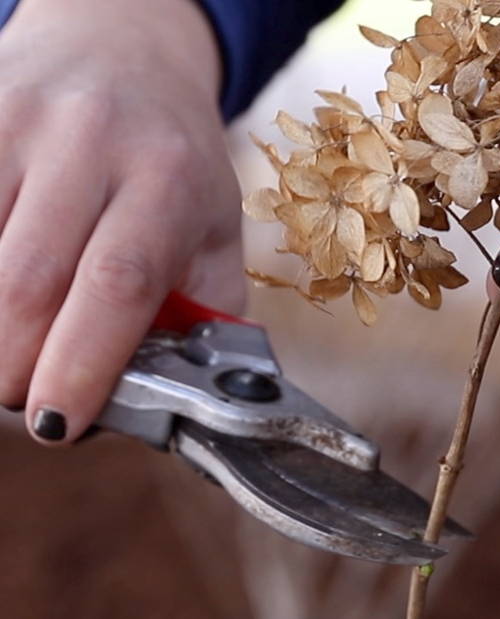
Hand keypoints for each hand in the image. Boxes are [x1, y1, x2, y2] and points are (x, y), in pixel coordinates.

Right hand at [0, 0, 243, 442]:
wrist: (124, 50)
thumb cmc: (177, 162)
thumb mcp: (216, 235)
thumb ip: (206, 317)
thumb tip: (181, 400)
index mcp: (168, 183)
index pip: (119, 284)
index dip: (82, 363)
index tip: (58, 424)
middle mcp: (90, 145)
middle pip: (29, 279)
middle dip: (14, 362)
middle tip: (23, 401)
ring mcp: (17, 126)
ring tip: (7, 359)